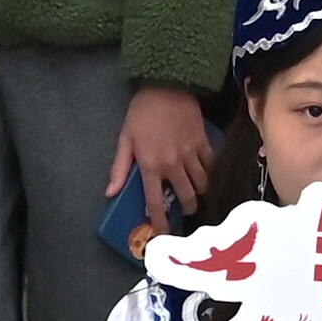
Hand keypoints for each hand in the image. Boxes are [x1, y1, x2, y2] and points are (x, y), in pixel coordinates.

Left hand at [115, 85, 214, 217]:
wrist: (167, 86)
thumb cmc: (142, 112)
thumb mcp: (125, 139)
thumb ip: (119, 168)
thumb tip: (110, 193)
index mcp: (151, 166)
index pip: (156, 202)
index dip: (161, 222)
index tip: (164, 234)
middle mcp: (173, 164)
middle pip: (186, 197)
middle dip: (187, 209)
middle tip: (185, 211)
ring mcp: (191, 154)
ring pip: (202, 184)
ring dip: (200, 193)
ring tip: (197, 194)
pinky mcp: (203, 142)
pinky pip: (212, 165)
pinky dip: (211, 173)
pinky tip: (209, 175)